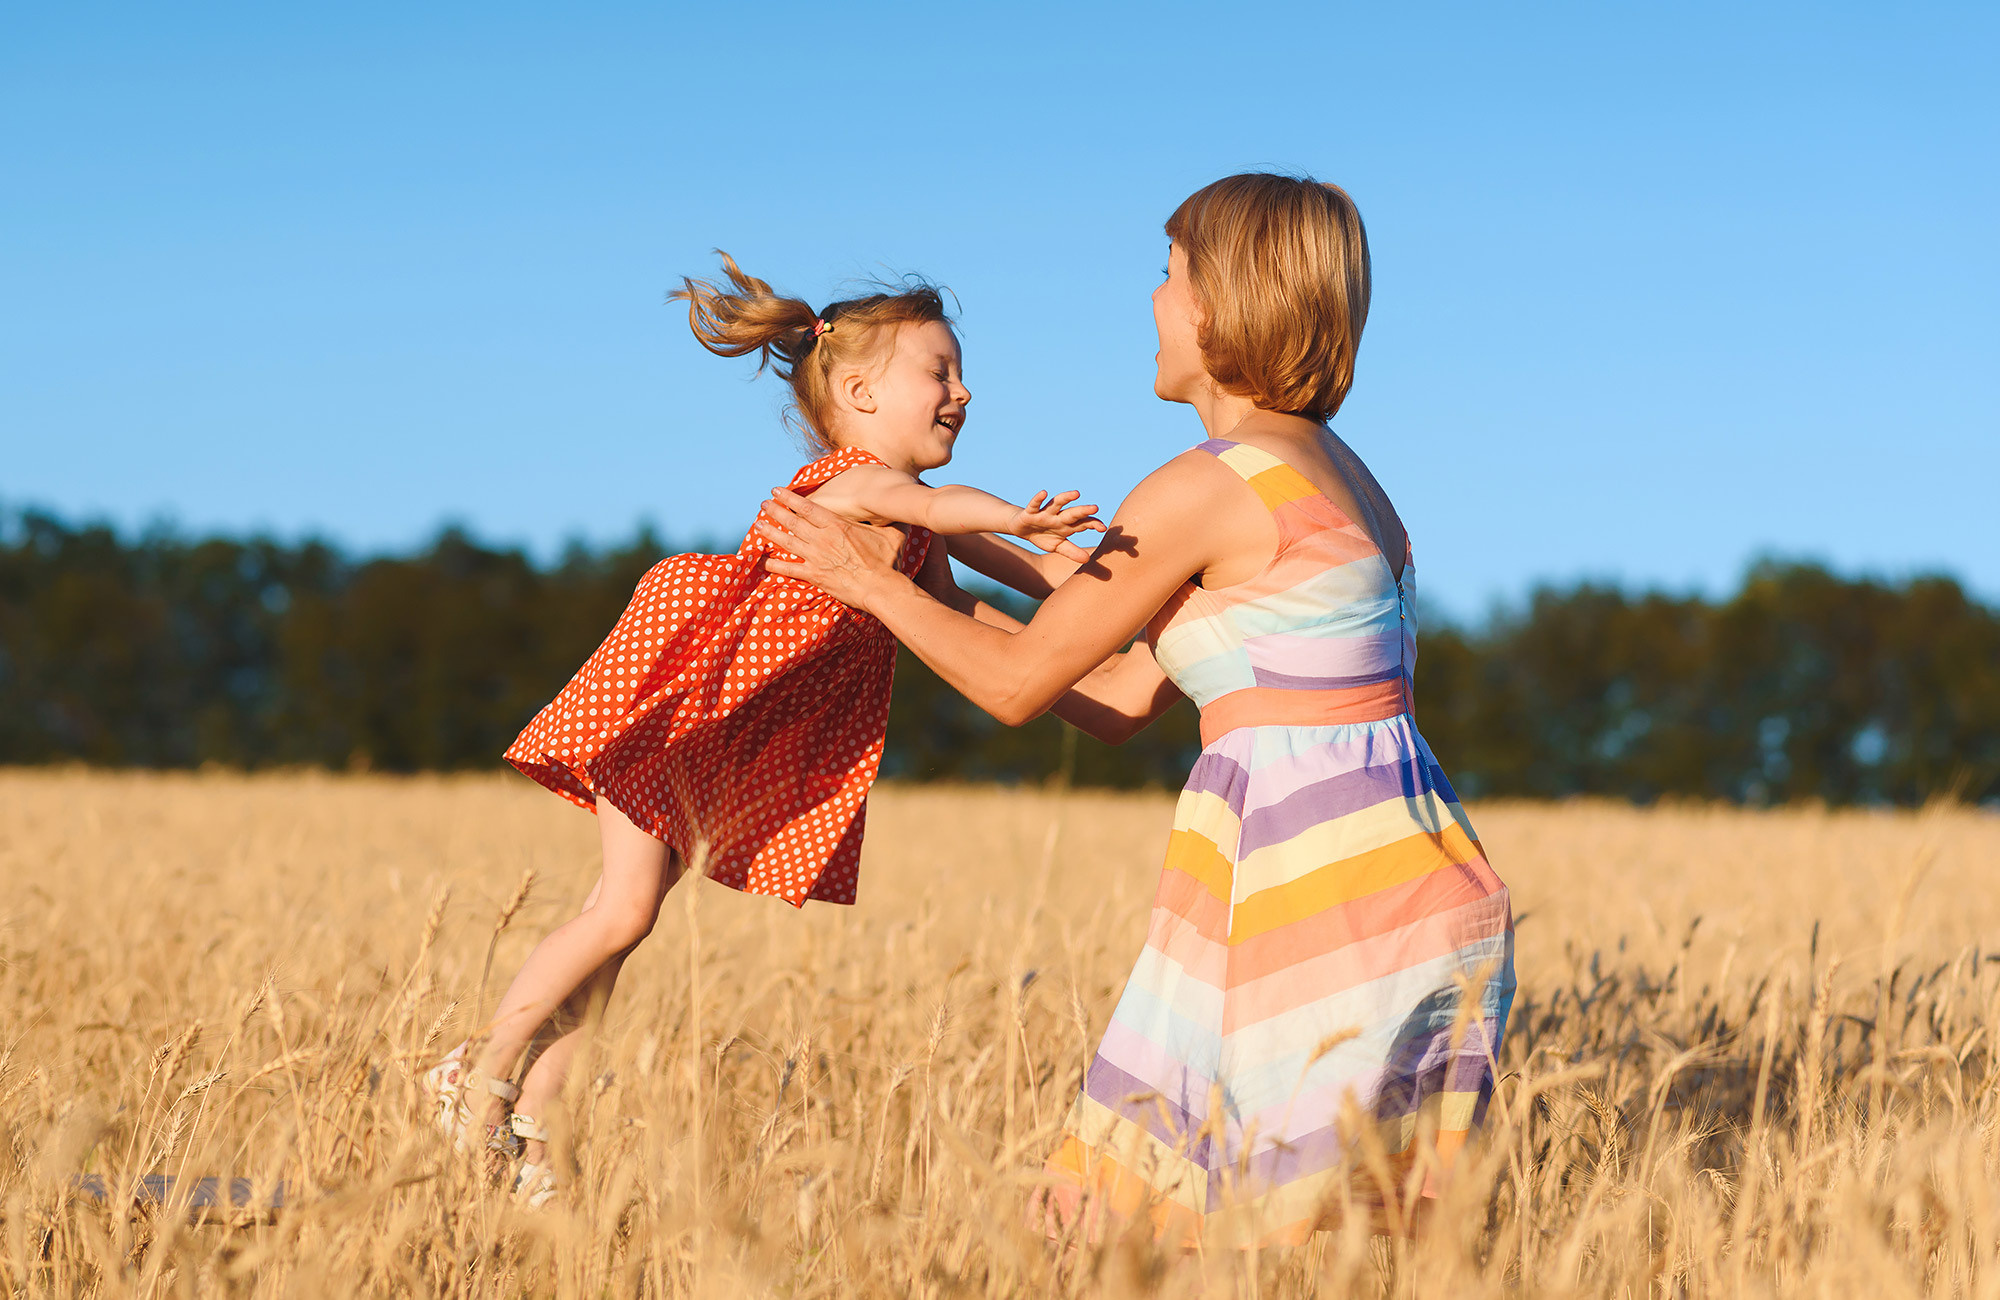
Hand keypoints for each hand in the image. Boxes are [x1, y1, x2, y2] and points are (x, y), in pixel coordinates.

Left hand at [756, 487, 907, 610]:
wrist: (880, 588)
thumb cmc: (887, 561)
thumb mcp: (892, 533)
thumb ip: (890, 519)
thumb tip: (899, 507)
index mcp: (837, 525)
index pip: (807, 507)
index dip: (789, 498)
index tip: (777, 491)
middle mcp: (822, 539)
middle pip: (792, 522)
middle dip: (775, 511)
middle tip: (763, 505)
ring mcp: (817, 558)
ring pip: (787, 542)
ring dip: (770, 533)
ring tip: (757, 525)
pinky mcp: (815, 576)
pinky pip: (790, 570)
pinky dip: (776, 565)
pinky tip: (764, 561)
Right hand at [1011, 490, 1103, 555]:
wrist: (1021, 528)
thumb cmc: (1043, 535)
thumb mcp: (1057, 546)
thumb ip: (1072, 552)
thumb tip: (1087, 559)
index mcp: (1066, 525)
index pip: (1082, 523)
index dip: (1092, 524)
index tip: (1103, 528)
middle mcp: (1058, 517)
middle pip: (1072, 513)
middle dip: (1083, 511)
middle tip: (1095, 507)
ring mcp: (1044, 513)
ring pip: (1056, 503)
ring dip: (1066, 498)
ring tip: (1076, 493)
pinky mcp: (1030, 512)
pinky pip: (1034, 505)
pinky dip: (1038, 499)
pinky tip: (1044, 493)